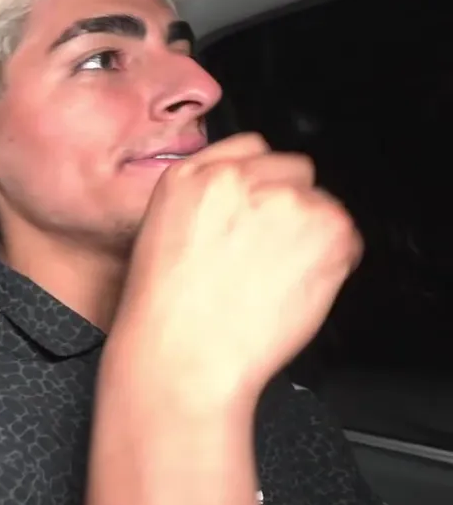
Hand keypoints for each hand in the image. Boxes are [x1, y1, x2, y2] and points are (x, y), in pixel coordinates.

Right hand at [111, 132, 361, 405]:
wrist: (185, 355)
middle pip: (291, 170)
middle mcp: (236, 177)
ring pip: (321, 204)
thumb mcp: (158, 241)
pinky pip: (347, 237)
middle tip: (271, 253)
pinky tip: (295, 290)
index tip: (259, 210)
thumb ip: (206, 209)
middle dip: (289, 206)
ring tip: (277, 280)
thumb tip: (246, 212)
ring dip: (311, 236)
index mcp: (187, 178)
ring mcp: (283, 199)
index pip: (248, 150)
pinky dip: (334, 263)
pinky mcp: (325, 227)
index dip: (259, 183)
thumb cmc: (166, 318)